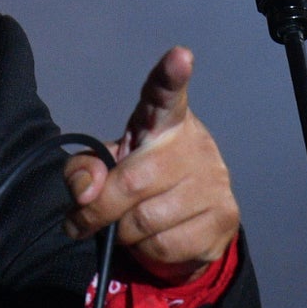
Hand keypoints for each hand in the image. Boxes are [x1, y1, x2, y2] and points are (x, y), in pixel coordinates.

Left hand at [62, 46, 238, 284]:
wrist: (187, 220)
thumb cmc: (140, 180)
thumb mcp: (106, 166)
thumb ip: (85, 169)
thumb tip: (87, 191)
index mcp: (163, 120)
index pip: (166, 94)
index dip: (170, 77)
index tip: (179, 56)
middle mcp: (195, 144)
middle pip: (133, 181)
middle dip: (98, 209)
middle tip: (81, 220)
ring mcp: (215, 181)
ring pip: (146, 220)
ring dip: (121, 233)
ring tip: (124, 226)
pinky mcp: (225, 218)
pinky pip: (167, 246)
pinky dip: (146, 251)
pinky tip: (151, 239)